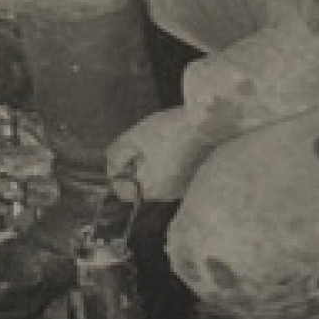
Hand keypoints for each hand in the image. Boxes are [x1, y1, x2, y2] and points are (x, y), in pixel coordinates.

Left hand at [107, 105, 221, 203]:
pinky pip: (168, 179)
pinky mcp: (190, 181)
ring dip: (149, 166)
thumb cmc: (170, 130)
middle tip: (139, 146)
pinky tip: (169, 148)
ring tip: (155, 144)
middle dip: (134, 167)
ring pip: (154, 182)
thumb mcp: (136, 136)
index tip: (121, 154)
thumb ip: (117, 152)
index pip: (123, 192)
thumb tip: (112, 165)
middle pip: (139, 187)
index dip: (117, 172)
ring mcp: (180, 190)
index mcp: (151, 187)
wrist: (206, 123)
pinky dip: (164, 166)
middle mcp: (166, 195)